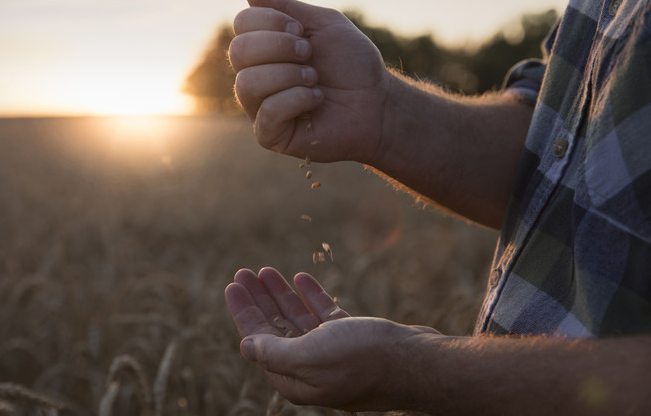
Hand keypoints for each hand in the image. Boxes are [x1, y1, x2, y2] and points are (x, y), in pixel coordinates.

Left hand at [224, 267, 441, 410]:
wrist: (418, 362)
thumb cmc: (364, 360)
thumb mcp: (310, 358)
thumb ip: (274, 352)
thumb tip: (245, 346)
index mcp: (296, 380)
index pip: (258, 342)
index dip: (243, 312)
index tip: (232, 285)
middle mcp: (311, 370)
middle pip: (275, 329)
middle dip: (258, 300)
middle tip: (243, 272)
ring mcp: (333, 354)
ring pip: (299, 320)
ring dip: (282, 295)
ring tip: (265, 271)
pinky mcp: (354, 340)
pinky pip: (324, 316)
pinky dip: (311, 296)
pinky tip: (301, 277)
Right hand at [229, 0, 395, 162]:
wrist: (377, 103)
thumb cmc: (352, 65)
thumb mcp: (323, 25)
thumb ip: (286, 7)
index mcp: (265, 48)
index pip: (242, 23)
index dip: (271, 21)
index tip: (302, 32)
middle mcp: (255, 75)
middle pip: (238, 51)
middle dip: (279, 47)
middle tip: (308, 54)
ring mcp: (260, 107)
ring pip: (247, 83)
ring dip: (289, 75)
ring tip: (314, 79)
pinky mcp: (270, 135)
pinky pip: (266, 112)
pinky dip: (296, 100)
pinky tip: (316, 100)